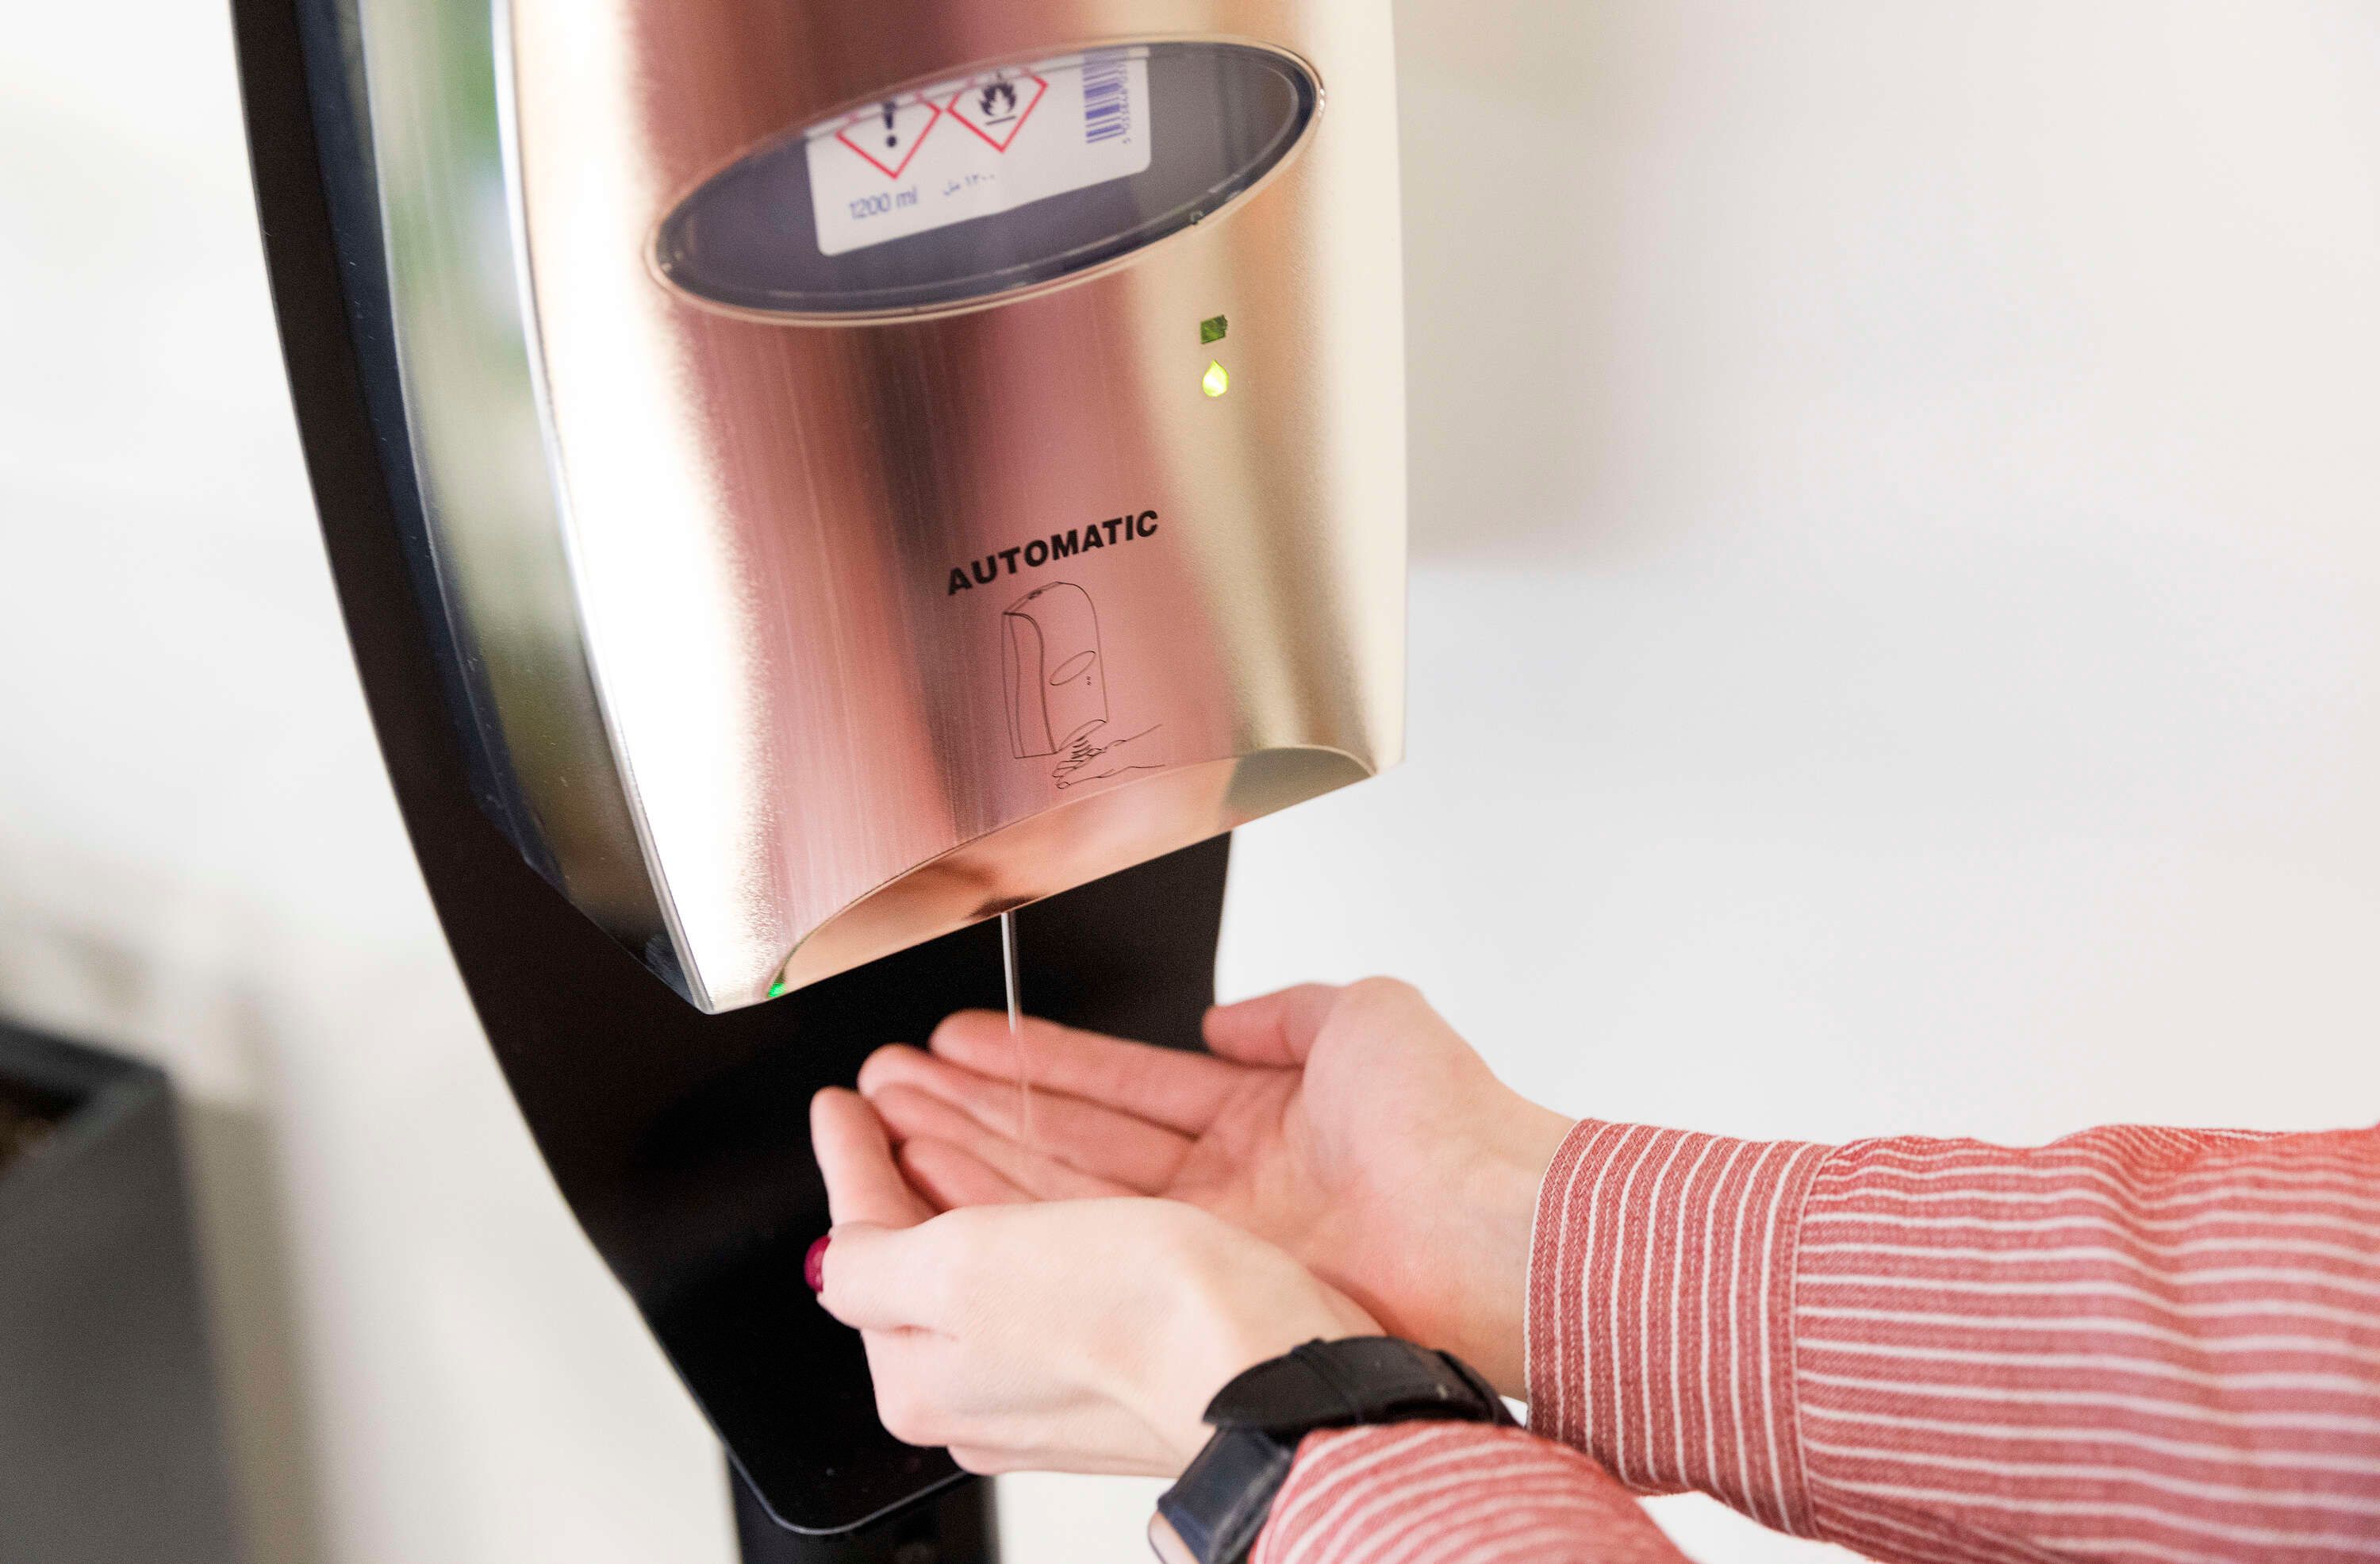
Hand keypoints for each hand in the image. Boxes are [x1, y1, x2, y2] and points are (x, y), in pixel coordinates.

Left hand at [810, 1086, 1377, 1476]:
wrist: (1279, 1369)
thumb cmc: (1132, 1330)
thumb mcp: (956, 1276)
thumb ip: (872, 1258)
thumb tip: (833, 1255)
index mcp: (930, 1378)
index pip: (865, 1248)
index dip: (850, 1160)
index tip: (841, 1103)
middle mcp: (996, 1377)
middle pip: (938, 1235)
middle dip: (912, 1143)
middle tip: (890, 1079)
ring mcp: (1074, 1351)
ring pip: (1012, 1220)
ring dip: (978, 1137)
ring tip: (945, 1079)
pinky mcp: (1144, 1324)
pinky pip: (1081, 1227)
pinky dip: (1052, 1163)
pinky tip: (1042, 1125)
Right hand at [855, 980, 1571, 1395]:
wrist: (1493, 1225)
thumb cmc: (1455, 1125)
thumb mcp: (1367, 1014)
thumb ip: (1287, 1009)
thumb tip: (1228, 1015)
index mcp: (1264, 1118)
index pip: (1128, 1084)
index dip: (1046, 1060)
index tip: (972, 1038)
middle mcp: (1228, 1185)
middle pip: (1080, 1138)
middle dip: (984, 1104)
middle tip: (900, 1078)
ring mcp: (1210, 1235)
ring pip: (1065, 1186)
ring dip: (976, 1146)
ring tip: (894, 1114)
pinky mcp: (1197, 1274)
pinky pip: (1085, 1227)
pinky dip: (1011, 1196)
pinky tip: (945, 1167)